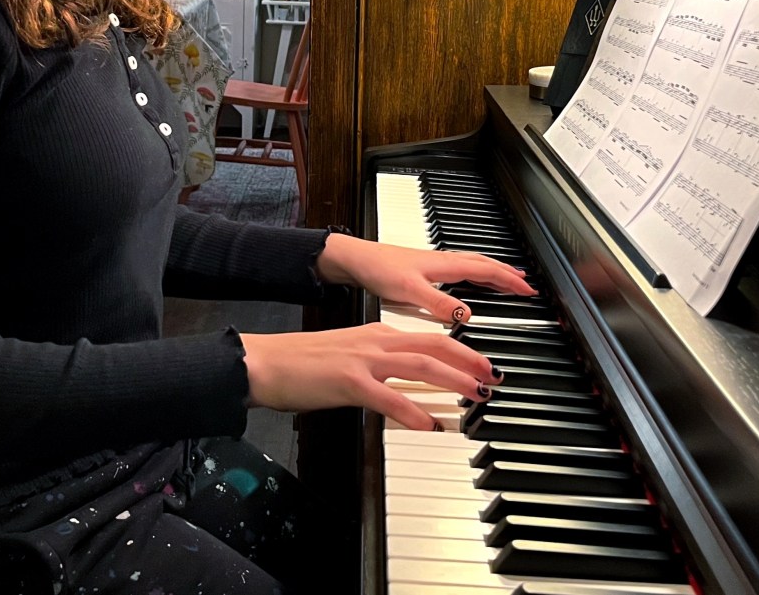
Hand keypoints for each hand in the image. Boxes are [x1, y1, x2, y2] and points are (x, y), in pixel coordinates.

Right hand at [240, 324, 501, 429]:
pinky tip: (430, 424)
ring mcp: (363, 361)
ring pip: (420, 366)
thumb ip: (379, 368)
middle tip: (493, 376)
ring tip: (476, 395)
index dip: (461, 349)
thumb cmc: (302, 364)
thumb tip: (404, 386)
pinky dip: (412, 411)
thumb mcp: (349, 357)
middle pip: (434, 346)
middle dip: (469, 360)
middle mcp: (376, 342)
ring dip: (453, 380)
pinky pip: (388, 397)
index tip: (483, 363)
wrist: (265, 362)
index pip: (429, 338)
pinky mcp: (347, 382)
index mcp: (377, 335)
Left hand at [315, 234, 536, 322]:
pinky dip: (475, 273)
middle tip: (527, 284)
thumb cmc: (378, 269)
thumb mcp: (409, 290)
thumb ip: (439, 303)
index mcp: (445, 265)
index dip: (509, 281)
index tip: (529, 290)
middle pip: (485, 264)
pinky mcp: (425, 268)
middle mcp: (443, 261)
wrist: (355, 260)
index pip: (486, 271)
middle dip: (508, 274)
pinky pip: (461, 268)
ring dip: (493, 271)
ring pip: (473, 263)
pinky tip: (470, 281)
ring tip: (507, 279)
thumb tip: (467, 314)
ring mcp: (435, 263)